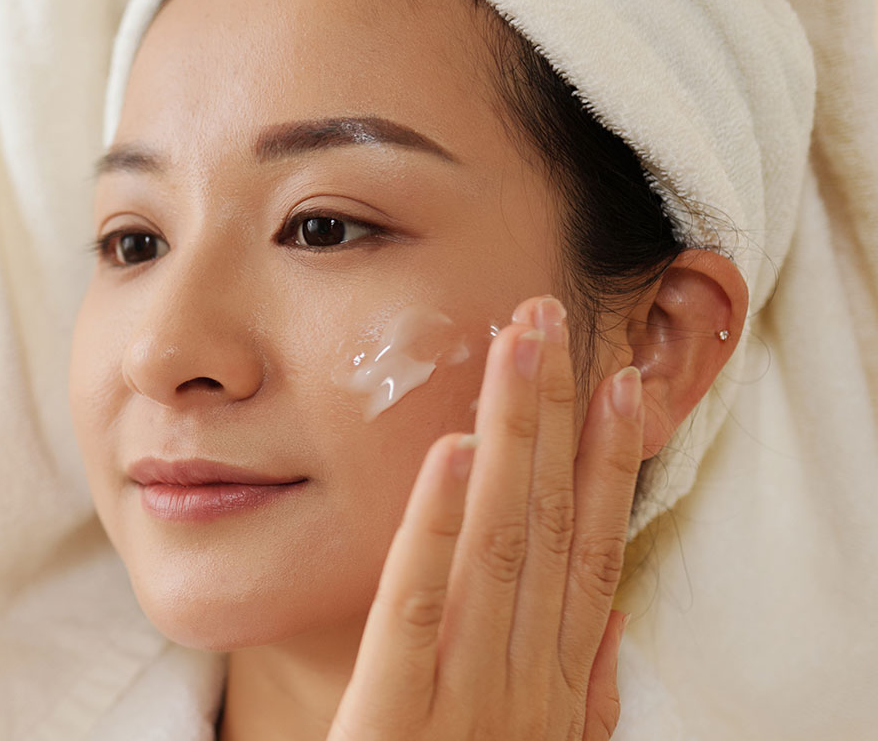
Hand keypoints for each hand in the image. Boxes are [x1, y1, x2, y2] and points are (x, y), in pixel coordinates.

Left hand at [327, 295, 641, 740]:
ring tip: (518, 349)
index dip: (610, 464)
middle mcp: (523, 688)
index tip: (624, 381)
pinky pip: (416, 617)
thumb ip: (576, 692)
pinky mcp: (391, 729)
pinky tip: (449, 456)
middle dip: (557, 418)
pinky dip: (436, 533)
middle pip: (549, 530)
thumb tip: (607, 615)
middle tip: (555, 317)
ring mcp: (463, 707)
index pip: (591, 555)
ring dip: (513, 442)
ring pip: (497, 550)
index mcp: (552, 691)